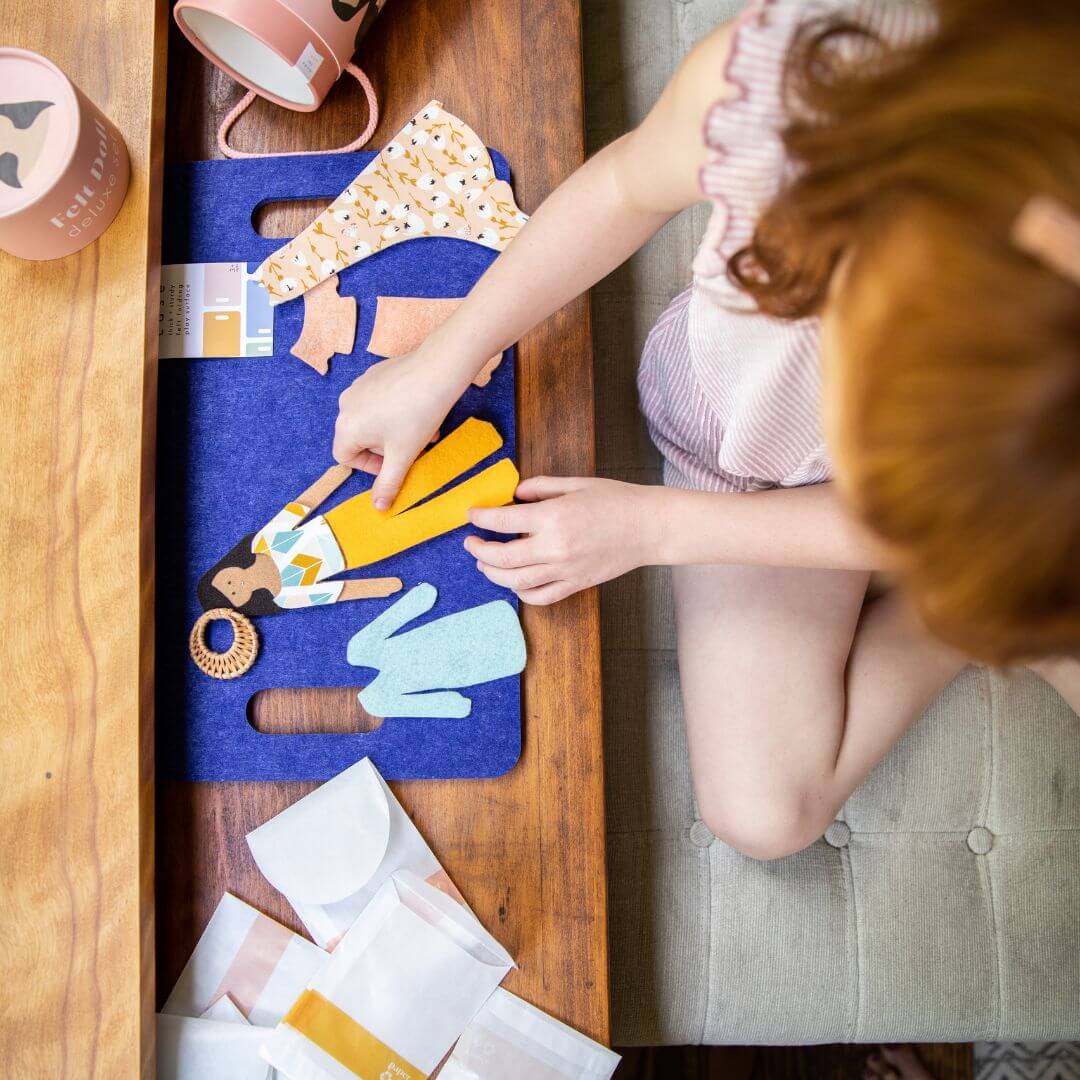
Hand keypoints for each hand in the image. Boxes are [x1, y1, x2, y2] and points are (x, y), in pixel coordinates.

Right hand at [333, 347, 464, 508]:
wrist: (437, 370)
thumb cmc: (417, 414)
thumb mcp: (403, 456)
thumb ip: (388, 483)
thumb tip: (378, 507)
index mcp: (346, 427)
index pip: (345, 458)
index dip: (370, 467)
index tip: (394, 466)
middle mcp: (346, 405)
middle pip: (360, 438)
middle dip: (388, 448)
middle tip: (413, 449)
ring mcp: (359, 386)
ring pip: (373, 419)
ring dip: (395, 431)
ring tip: (424, 432)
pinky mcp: (375, 373)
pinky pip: (380, 400)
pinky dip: (397, 411)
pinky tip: (421, 411)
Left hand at [465, 477, 661, 604]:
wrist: (649, 527)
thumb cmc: (616, 500)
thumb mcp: (575, 484)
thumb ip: (539, 488)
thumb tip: (514, 496)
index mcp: (553, 517)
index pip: (502, 521)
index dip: (481, 518)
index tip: (472, 515)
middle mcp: (555, 548)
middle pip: (502, 557)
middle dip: (479, 550)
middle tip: (470, 543)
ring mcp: (565, 570)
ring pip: (516, 582)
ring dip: (493, 574)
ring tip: (484, 563)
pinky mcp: (575, 584)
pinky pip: (540, 597)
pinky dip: (521, 593)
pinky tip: (514, 582)